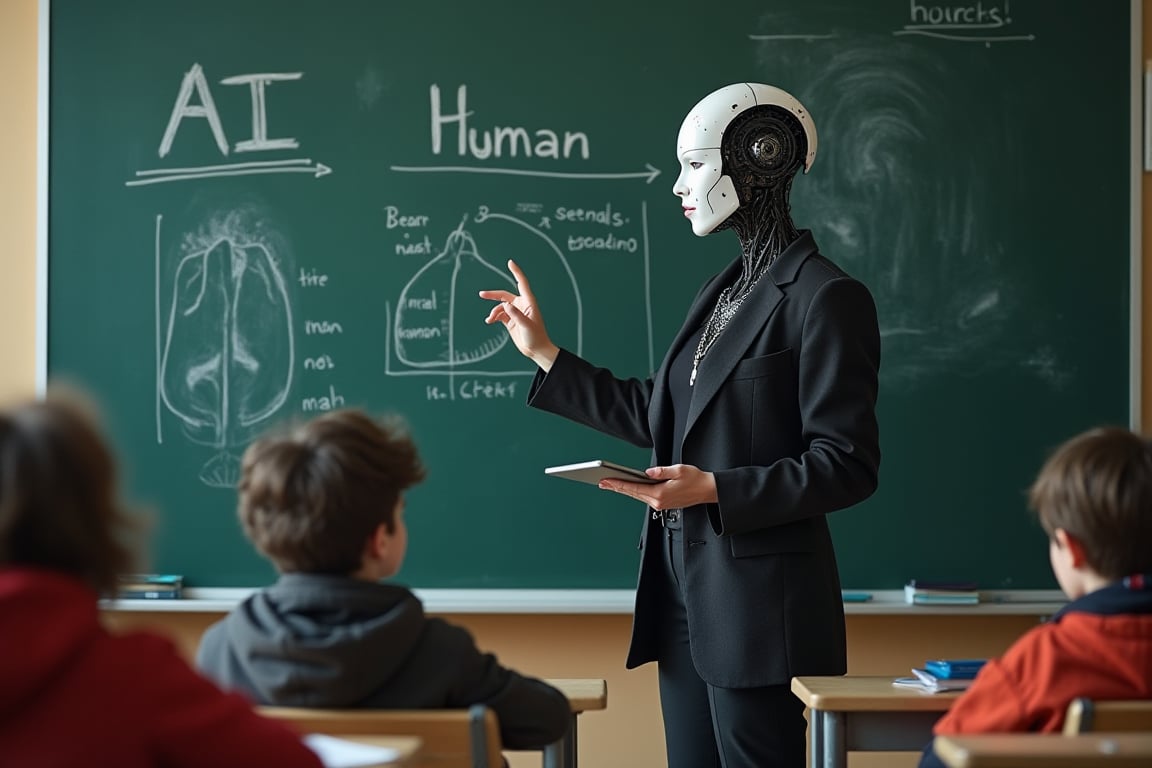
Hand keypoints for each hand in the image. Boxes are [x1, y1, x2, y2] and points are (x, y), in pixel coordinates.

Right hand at [479, 260, 558, 370]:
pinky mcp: (510, 321)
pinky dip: (493, 316)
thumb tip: (505, 305)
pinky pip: (499, 314)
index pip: (521, 283)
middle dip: (493, 295)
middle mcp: (521, 305)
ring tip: (490, 320)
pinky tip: (489, 321)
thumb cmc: (536, 336)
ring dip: (493, 312)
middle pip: (504, 295)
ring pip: (500, 306)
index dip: (516, 272)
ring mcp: (515, 312)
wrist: (536, 350)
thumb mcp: (527, 325)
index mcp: (528, 302)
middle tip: (482, 294)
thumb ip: (516, 315)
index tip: (510, 262)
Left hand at [598, 464, 717, 510]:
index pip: (634, 488)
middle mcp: (658, 502)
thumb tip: (648, 472)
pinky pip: (644, 497)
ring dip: (624, 490)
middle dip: (616, 487)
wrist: (708, 491)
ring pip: (637, 496)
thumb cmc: (696, 480)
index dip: (618, 484)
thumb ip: (661, 471)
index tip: (606, 481)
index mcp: (660, 494)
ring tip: (610, 484)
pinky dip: (634, 492)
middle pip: (632, 493)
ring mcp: (660, 504)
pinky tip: (628, 487)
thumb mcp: (679, 470)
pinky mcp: (662, 503)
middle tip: (601, 482)